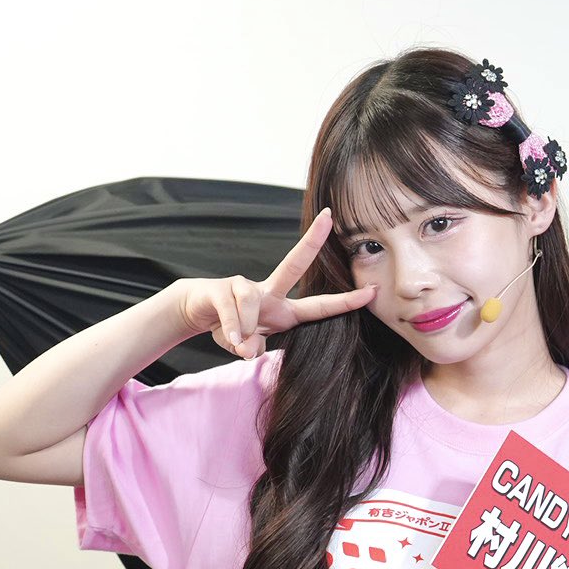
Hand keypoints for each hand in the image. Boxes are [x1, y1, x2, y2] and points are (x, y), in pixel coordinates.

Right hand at [176, 208, 376, 358]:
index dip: (346, 301)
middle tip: (329, 217)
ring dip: (245, 327)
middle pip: (294, 263)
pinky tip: (230, 338)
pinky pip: (231, 310)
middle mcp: (270, 293)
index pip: (320, 305)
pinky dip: (231, 329)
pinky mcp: (221, 289)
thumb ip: (252, 349)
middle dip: (311, 241)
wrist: (195, 312)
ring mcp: (245, 287)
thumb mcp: (246, 346)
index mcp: (284, 310)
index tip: (372, 291)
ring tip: (238, 341)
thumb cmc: (230, 328)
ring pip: (251, 300)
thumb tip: (250, 350)